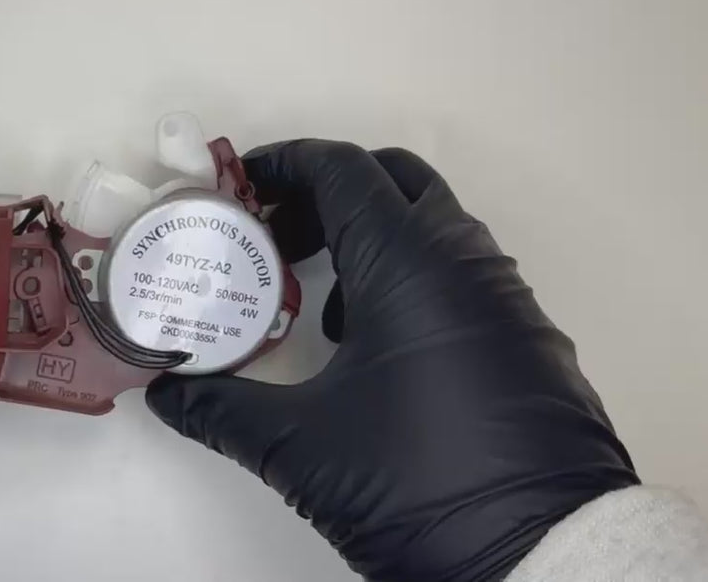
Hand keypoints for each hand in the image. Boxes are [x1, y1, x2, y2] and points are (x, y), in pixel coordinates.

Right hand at [146, 141, 638, 580]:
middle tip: (277, 236)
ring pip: (435, 226)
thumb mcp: (300, 448)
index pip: (342, 170)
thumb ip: (221, 409)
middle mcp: (466, 262)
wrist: (541, 554)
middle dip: (329, 192)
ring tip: (319, 300)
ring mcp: (506, 298)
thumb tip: (166, 394)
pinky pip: (462, 273)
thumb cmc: (411, 482)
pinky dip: (412, 277)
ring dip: (372, 237)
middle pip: (395, 180)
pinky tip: (376, 346)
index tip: (240, 184)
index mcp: (409, 264)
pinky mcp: (527, 337)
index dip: (284, 164)